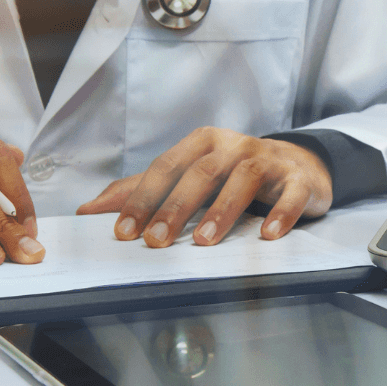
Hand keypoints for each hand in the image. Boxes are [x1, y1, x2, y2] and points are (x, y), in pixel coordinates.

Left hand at [77, 127, 331, 246]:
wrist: (298, 166)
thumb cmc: (233, 174)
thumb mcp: (188, 176)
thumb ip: (141, 190)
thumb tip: (87, 211)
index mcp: (201, 143)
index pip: (165, 168)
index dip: (144, 199)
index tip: (125, 233)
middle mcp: (233, 146)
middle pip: (201, 172)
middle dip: (176, 207)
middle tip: (156, 242)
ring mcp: (268, 159)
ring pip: (244, 178)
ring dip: (222, 210)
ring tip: (204, 242)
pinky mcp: (299, 179)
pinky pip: (291, 193)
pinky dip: (280, 213)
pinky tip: (268, 236)